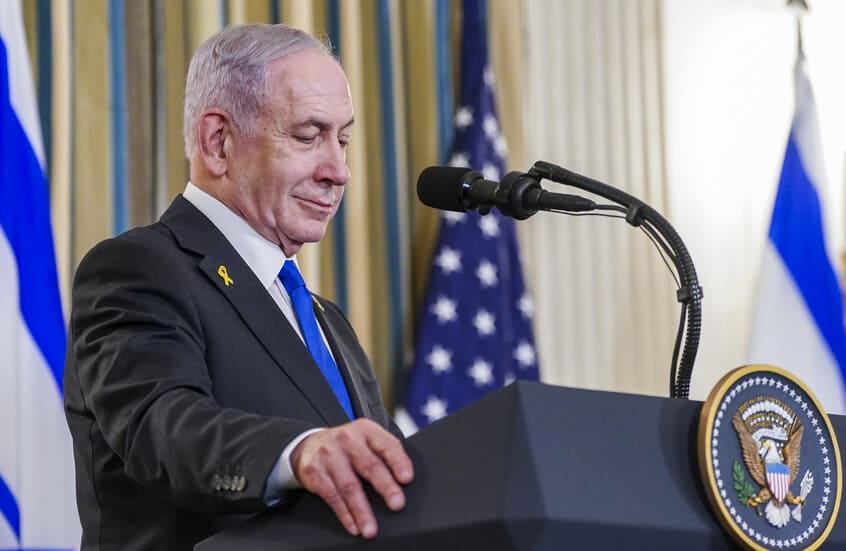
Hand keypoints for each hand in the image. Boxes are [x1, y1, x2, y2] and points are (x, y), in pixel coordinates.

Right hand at [290, 418, 413, 538]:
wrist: (311, 444)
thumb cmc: (348, 447)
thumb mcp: (367, 441)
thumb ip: (384, 454)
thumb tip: (405, 482)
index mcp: (366, 430)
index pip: (386, 444)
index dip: (398, 461)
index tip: (407, 478)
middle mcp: (347, 439)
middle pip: (369, 465)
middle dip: (385, 487)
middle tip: (397, 504)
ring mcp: (329, 454)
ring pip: (349, 486)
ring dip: (362, 510)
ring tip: (371, 528)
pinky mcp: (314, 471)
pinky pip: (331, 496)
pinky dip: (344, 514)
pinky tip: (353, 524)